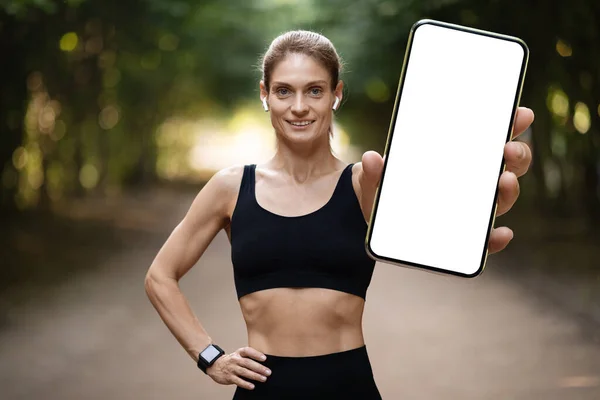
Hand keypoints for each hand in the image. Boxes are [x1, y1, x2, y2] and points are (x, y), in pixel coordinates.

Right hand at [206, 346, 270, 390]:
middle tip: (268, 372)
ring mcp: (232, 369)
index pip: (247, 351)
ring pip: (244, 372)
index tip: (264, 358)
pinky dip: (245, 384)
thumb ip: (248, 357)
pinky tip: (252, 386)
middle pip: (248, 363)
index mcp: (238, 353)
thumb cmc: (230, 361)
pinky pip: (238, 381)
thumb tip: (262, 363)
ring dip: (254, 376)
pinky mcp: (229, 377)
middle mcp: (235, 360)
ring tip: (263, 378)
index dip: (256, 354)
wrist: (214, 365)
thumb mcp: (238, 355)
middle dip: (259, 368)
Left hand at [359, 106, 534, 254]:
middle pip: (506, 167)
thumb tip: (372, 158)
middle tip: (507, 148)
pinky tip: (501, 233)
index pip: (489, 139)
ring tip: (504, 180)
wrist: (375, 225)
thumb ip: (372, 171)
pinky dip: (495, 239)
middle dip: (516, 155)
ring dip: (509, 190)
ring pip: (500, 199)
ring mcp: (468, 210)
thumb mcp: (373, 179)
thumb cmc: (383, 192)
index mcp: (456, 160)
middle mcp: (470, 183)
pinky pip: (484, 241)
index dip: (510, 124)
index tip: (521, 113)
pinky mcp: (462, 239)